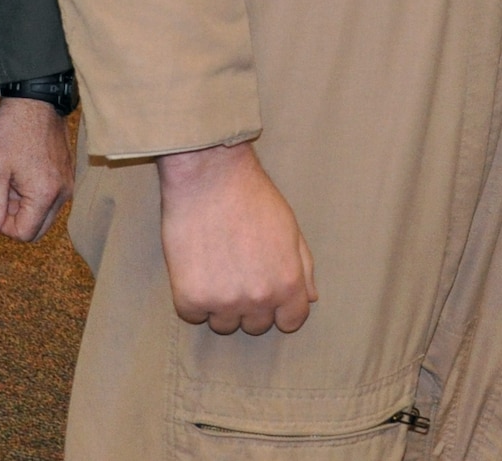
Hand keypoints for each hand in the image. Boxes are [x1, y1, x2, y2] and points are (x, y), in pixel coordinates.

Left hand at [0, 96, 74, 243]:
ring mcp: (67, 182)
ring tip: (12, 178)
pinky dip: (35, 193)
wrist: (35, 99)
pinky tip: (22, 171)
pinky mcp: (67, 173)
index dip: (4, 225)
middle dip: (16, 218)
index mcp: (45, 194)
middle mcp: (63, 193)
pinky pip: (51, 197)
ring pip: (44, 214)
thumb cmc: (13, 130)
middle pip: (37, 229)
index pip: (24, 234)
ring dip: (25, 206)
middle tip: (2, 192)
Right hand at [157, 142, 316, 335]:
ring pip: (224, 324)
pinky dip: (193, 299)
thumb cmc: (252, 196)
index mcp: (288, 283)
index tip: (267, 295)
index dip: (280, 309)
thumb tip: (310, 297)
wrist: (209, 176)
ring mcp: (223, 301)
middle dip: (250, 305)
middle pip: (256, 325)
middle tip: (237, 272)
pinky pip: (193, 315)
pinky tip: (196, 270)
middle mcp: (259, 298)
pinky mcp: (190, 298)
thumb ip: (303, 267)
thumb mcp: (289, 228)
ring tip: (215, 269)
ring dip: (220, 305)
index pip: (290, 321)